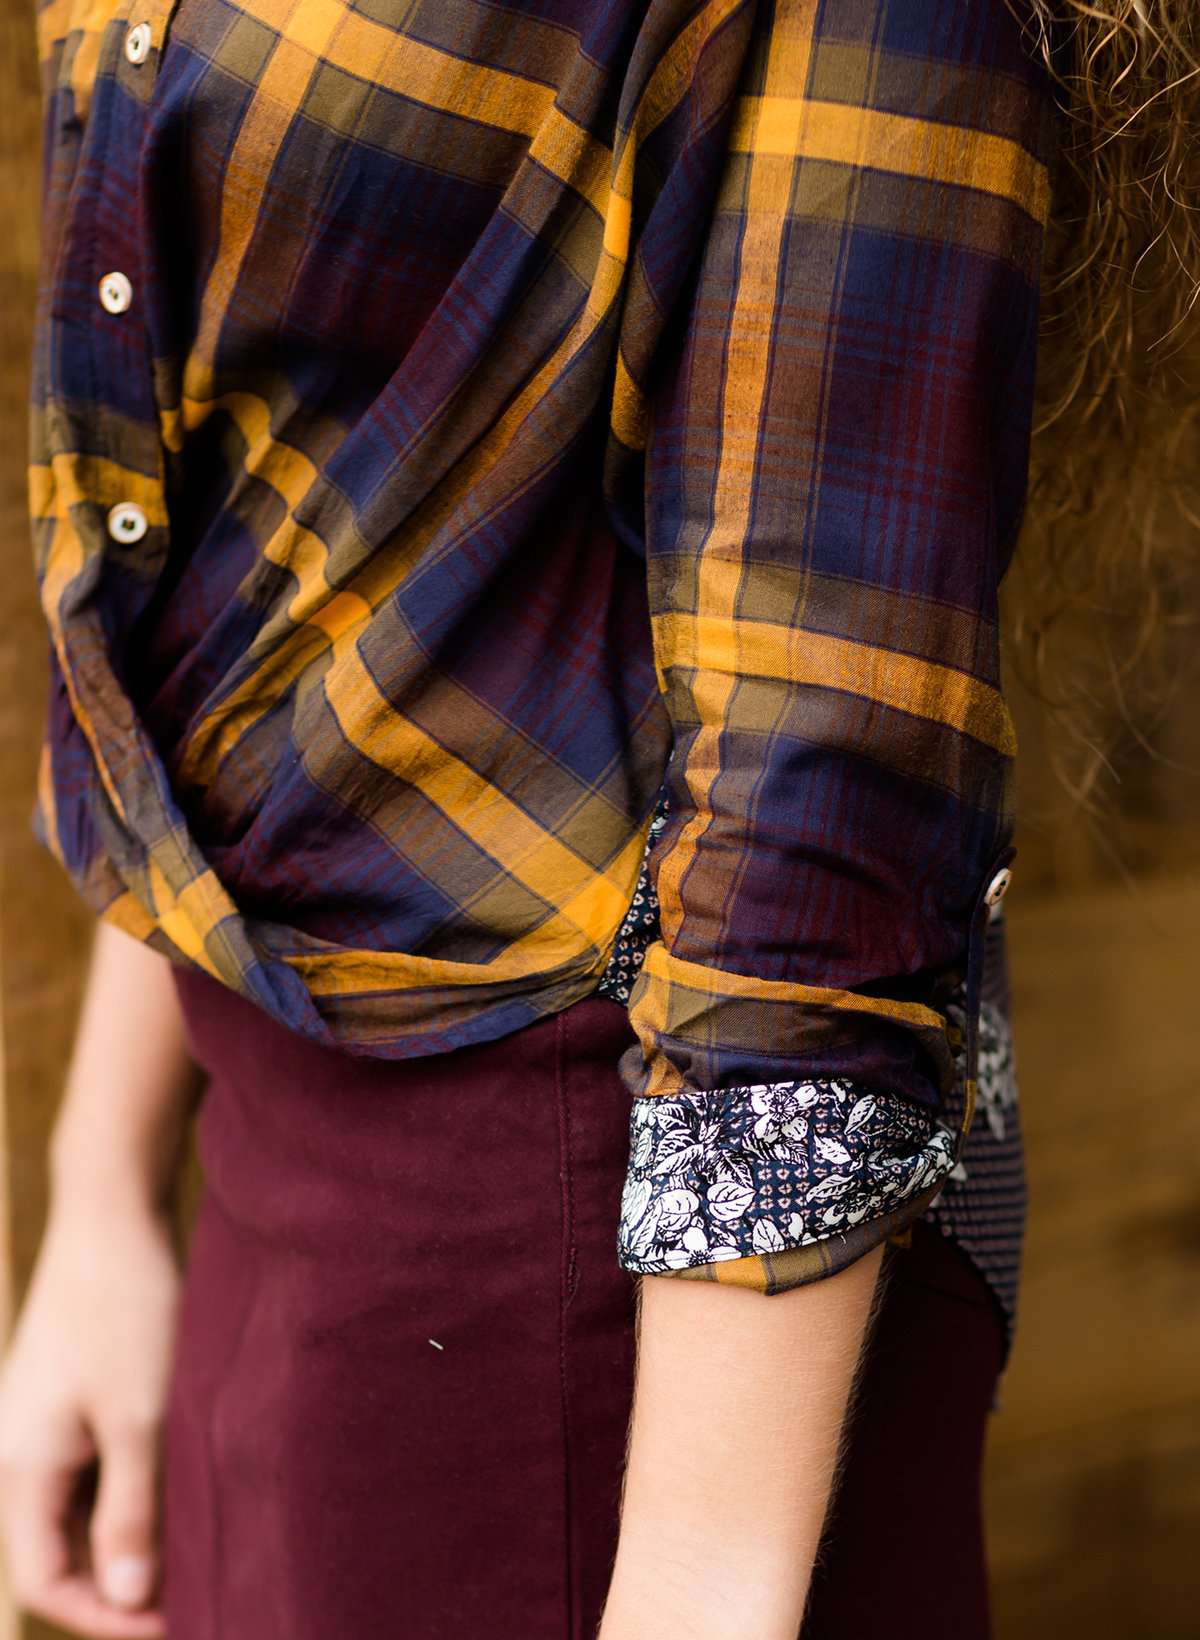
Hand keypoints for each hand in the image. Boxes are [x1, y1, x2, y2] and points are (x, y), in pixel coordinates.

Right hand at [0, 1201, 180, 1635]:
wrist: (113, 1210)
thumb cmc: (126, 1308)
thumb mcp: (141, 1417)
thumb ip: (132, 1509)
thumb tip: (127, 1596)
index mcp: (20, 1468)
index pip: (47, 1581)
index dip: (107, 1617)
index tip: (178, 1625)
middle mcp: (18, 1452)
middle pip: (61, 1550)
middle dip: (122, 1581)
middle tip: (198, 1593)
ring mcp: (43, 1421)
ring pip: (81, 1508)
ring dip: (131, 1533)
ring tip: (200, 1545)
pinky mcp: (71, 1393)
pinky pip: (93, 1466)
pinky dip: (133, 1487)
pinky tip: (184, 1486)